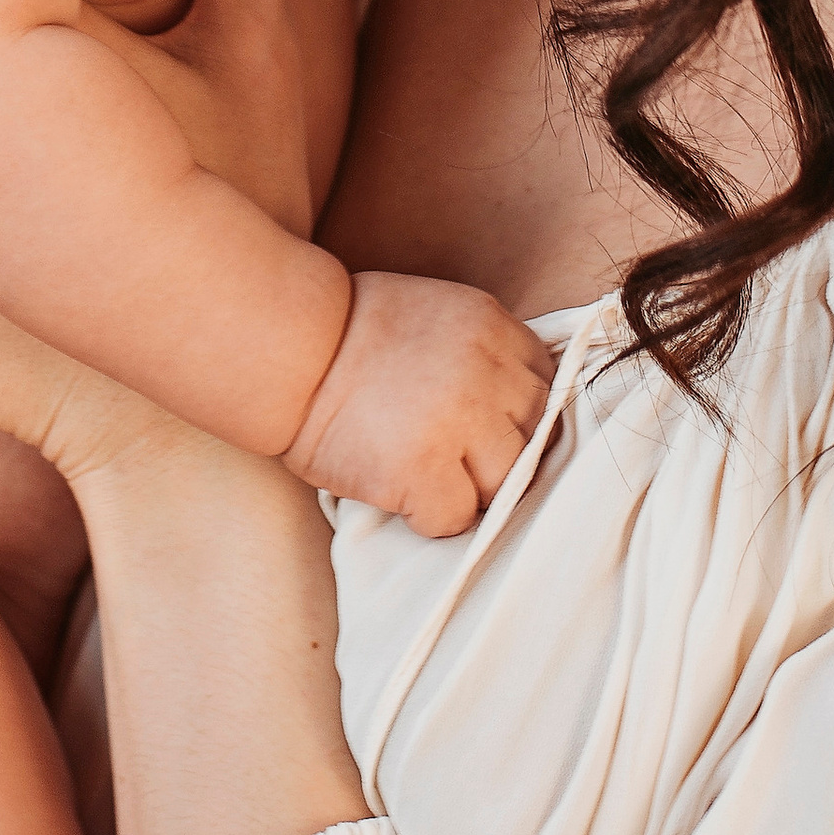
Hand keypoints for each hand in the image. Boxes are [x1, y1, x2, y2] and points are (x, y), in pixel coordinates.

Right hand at [283, 269, 556, 537]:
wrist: (286, 349)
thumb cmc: (348, 336)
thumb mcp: (435, 317)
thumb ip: (482, 354)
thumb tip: (515, 413)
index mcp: (490, 325)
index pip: (547, 384)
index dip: (518, 414)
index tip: (490, 428)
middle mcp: (486, 371)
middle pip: (536, 436)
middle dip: (503, 455)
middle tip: (460, 461)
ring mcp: (459, 421)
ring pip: (506, 483)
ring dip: (473, 490)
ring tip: (431, 479)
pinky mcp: (423, 469)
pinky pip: (457, 517)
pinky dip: (432, 517)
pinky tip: (402, 494)